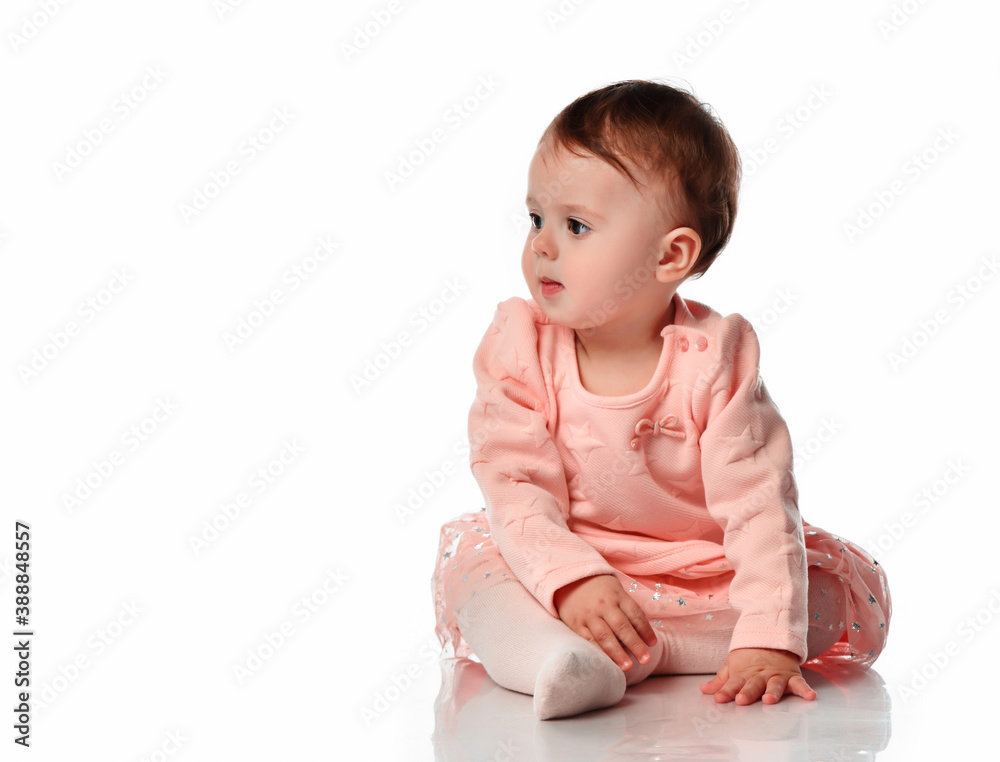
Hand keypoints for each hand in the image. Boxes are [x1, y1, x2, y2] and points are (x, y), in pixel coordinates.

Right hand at [553, 574, 657, 671]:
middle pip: (621, 626)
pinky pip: (588, 640)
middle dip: (635, 645)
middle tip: (646, 660)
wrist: (569, 579)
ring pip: (604, 635)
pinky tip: (607, 662)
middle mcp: (604, 605)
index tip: (653, 644)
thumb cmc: (599, 588)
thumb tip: (642, 633)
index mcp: (617, 595)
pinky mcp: (576, 623)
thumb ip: (627, 609)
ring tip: (628, 667)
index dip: (645, 630)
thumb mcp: (616, 591)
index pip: (635, 614)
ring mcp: (589, 615)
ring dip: (617, 653)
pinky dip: (599, 651)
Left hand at [699, 648, 816, 704]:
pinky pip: (799, 684)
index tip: (719, 698)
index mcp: (744, 674)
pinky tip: (810, 697)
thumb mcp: (733, 667)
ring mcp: (776, 675)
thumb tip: (703, 690)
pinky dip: (805, 690)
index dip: (726, 691)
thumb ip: (721, 681)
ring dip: (772, 692)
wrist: (772, 640)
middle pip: (753, 684)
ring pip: (774, 684)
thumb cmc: (749, 659)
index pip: (733, 683)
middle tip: (741, 700)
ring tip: (769, 700)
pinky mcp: (792, 676)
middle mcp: (760, 675)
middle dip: (747, 692)